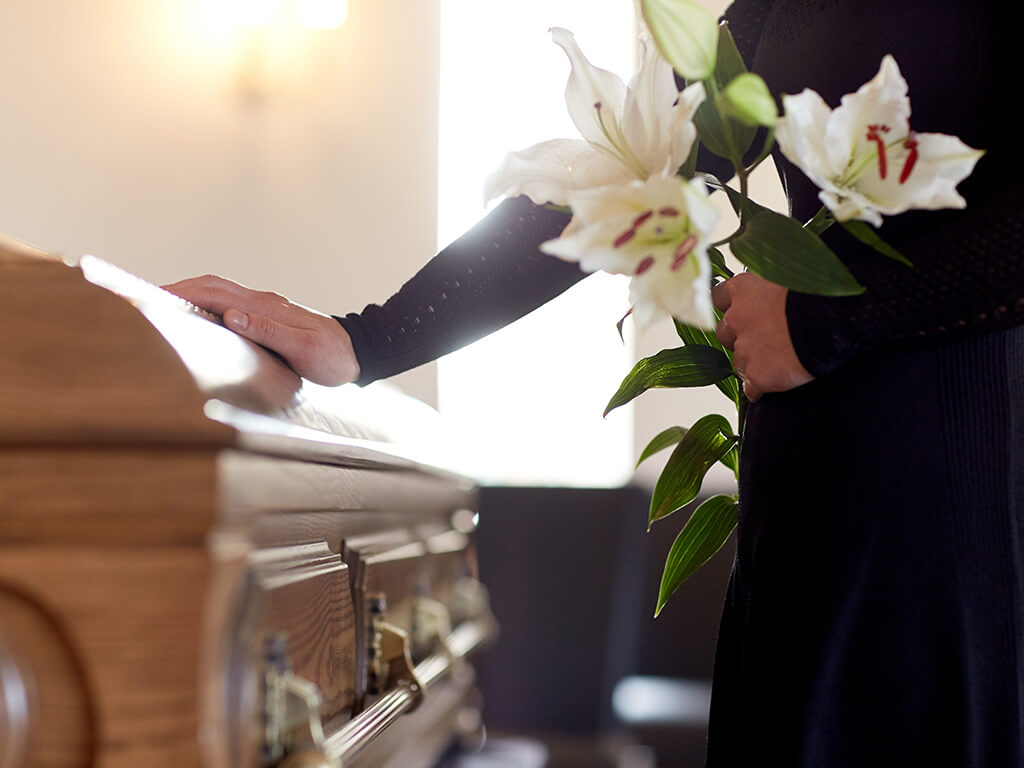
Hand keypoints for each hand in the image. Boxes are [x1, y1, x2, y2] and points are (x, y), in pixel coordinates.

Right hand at [163, 274, 359, 386]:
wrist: (359, 354)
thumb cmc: (333, 357)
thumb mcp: (304, 349)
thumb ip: (269, 332)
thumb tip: (231, 316)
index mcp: (264, 307)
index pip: (213, 292)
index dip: (180, 292)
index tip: (150, 295)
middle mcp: (261, 303)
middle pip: (210, 287)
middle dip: (176, 290)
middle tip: (142, 299)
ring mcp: (264, 309)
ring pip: (218, 294)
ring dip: (189, 297)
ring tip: (160, 308)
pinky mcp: (267, 319)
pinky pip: (228, 306)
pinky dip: (205, 308)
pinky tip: (195, 321)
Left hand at [712, 272, 812, 401]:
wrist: (832, 319)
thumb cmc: (818, 292)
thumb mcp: (788, 276)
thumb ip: (771, 285)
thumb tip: (774, 290)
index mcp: (743, 289)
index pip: (718, 297)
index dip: (730, 307)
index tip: (740, 311)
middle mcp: (737, 319)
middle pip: (724, 333)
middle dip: (739, 337)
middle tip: (763, 339)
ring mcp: (744, 349)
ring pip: (737, 362)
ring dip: (751, 363)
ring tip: (775, 363)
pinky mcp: (757, 376)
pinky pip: (751, 388)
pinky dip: (759, 388)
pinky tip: (774, 384)